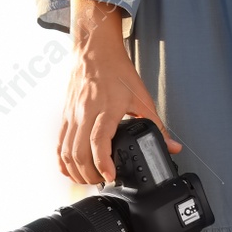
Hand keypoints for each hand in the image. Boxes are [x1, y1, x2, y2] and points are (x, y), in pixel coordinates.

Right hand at [59, 0, 180, 184]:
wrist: (94, 50)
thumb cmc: (116, 71)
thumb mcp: (141, 97)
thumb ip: (156, 125)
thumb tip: (171, 146)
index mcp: (106, 108)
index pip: (99, 141)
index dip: (103, 163)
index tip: (110, 176)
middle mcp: (85, 113)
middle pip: (79, 153)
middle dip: (89, 174)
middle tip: (102, 181)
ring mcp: (72, 115)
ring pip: (66, 152)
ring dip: (76, 171)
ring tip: (89, 179)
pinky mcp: (65, 116)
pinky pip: (59, 144)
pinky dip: (63, 161)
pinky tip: (71, 169)